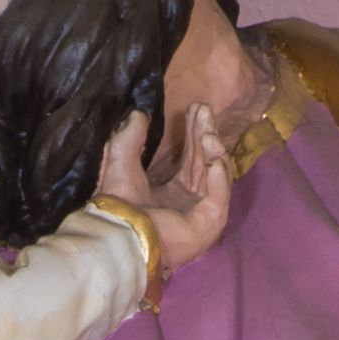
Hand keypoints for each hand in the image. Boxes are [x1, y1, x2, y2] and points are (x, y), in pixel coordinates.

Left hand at [98, 103, 230, 275]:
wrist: (120, 231)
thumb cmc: (118, 204)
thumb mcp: (121, 162)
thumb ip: (129, 138)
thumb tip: (137, 114)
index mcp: (172, 194)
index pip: (191, 158)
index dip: (194, 133)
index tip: (196, 108)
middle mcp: (190, 203)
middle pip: (206, 162)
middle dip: (206, 134)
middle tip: (204, 109)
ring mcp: (202, 215)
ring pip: (217, 175)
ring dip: (214, 152)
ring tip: (208, 134)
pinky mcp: (209, 224)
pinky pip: (220, 196)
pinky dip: (220, 179)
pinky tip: (214, 160)